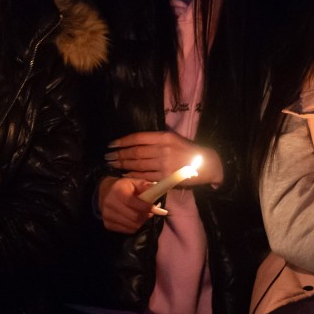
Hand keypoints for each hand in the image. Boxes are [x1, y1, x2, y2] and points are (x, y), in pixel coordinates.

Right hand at [98, 176, 167, 233]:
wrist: (104, 192)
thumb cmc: (123, 187)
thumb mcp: (134, 182)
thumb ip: (146, 187)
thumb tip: (160, 191)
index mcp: (118, 191)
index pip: (133, 203)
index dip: (146, 207)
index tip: (154, 207)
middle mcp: (110, 204)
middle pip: (135, 217)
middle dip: (146, 215)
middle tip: (150, 212)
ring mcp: (108, 216)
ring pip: (132, 226)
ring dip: (141, 222)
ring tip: (142, 214)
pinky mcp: (107, 225)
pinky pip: (127, 230)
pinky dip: (134, 226)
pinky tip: (134, 219)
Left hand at [104, 131, 223, 185]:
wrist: (206, 163)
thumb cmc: (187, 150)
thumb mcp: (173, 139)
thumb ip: (156, 140)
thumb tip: (134, 143)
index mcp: (164, 136)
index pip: (138, 138)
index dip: (122, 141)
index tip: (111, 144)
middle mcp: (163, 149)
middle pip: (135, 152)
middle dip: (119, 154)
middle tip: (108, 156)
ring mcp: (164, 164)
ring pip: (138, 164)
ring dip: (123, 165)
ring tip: (113, 164)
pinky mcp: (166, 177)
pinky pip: (145, 176)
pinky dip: (133, 175)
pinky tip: (125, 174)